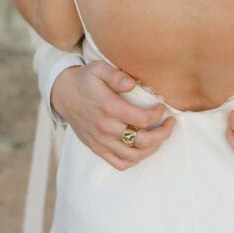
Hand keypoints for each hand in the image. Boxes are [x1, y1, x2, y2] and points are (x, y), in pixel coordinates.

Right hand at [52, 62, 175, 170]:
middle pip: (143, 141)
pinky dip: (135, 159)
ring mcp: (101, 141)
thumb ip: (116, 75)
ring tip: (160, 136)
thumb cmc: (85, 80)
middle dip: (163, 134)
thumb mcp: (99, 69)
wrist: (63, 94)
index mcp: (109, 108)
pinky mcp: (97, 148)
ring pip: (134, 155)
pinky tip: (142, 148)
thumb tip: (132, 84)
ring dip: (152, 148)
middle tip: (170, 124)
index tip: (162, 107)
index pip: (143, 119)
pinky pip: (120, 163)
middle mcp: (105, 128)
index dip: (158, 115)